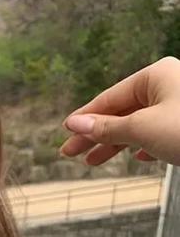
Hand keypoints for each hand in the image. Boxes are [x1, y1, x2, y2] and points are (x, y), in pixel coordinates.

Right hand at [59, 56, 179, 166]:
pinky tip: (137, 155)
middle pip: (121, 113)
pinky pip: (158, 134)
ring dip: (115, 144)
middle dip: (96, 135)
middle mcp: (169, 86)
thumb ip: (107, 127)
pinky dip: (143, 145)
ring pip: (138, 126)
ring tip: (93, 160)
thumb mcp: (142, 128)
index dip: (85, 117)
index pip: (109, 99)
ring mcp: (179, 106)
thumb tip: (77, 124)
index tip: (67, 130)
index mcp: (155, 76)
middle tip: (71, 150)